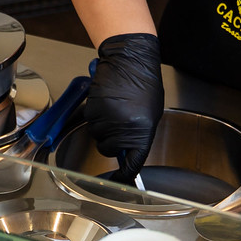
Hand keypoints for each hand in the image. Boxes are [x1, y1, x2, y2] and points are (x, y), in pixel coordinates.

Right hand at [83, 33, 163, 182]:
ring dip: (104, 126)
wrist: (129, 60)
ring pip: (98, 135)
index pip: (133, 162)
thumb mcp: (150, 113)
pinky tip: (106, 101)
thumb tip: (130, 150)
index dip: (125, 175)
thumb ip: (140, 134)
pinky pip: (91, 121)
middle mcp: (123, 127)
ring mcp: (107, 118)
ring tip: (115, 107)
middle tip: (119, 124)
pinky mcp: (93, 109)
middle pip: (109, 149)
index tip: (121, 180)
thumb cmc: (143, 83)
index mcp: (143, 130)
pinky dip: (96, 115)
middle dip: (111, 141)